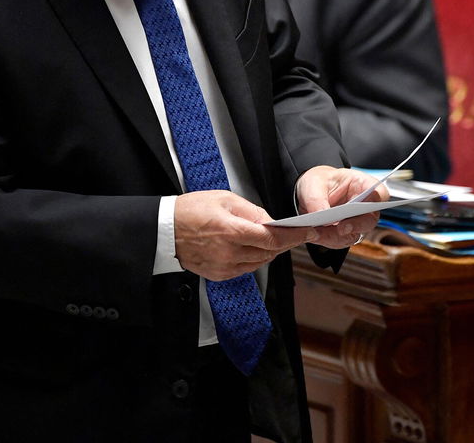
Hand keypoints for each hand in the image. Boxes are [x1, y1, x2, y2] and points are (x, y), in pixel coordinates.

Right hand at [173, 190, 316, 279]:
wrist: (163, 231)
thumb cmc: (191, 210)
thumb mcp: (224, 199)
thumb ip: (252, 211)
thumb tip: (272, 222)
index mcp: (232, 231)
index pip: (273, 239)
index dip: (295, 237)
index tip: (309, 231)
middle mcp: (229, 253)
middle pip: (269, 252)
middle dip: (284, 242)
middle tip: (293, 232)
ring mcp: (224, 267)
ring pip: (259, 262)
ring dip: (269, 251)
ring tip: (270, 237)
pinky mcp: (218, 275)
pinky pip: (245, 269)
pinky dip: (253, 259)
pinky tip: (250, 247)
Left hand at [295, 166, 389, 248]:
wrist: (310, 195)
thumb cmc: (319, 183)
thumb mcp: (314, 182)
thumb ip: (316, 197)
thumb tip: (320, 213)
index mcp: (363, 185)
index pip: (378, 192)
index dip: (375, 199)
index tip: (363, 204)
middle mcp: (364, 207)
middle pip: (369, 220)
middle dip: (355, 225)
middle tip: (341, 228)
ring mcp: (356, 223)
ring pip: (353, 235)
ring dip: (334, 236)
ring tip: (316, 232)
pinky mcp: (344, 235)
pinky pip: (339, 242)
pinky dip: (326, 240)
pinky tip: (314, 235)